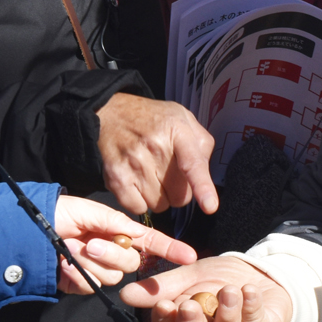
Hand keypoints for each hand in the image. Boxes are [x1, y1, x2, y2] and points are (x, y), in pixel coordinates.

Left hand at [52, 195, 197, 291]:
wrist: (26, 231)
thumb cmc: (58, 213)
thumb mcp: (91, 210)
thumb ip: (117, 223)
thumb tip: (136, 237)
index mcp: (118, 232)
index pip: (150, 243)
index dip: (170, 249)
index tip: (190, 257)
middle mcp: (111, 252)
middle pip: (131, 262)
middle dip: (112, 252)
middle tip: (90, 242)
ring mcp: (97, 270)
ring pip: (112, 277)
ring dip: (90, 262)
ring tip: (70, 247)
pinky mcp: (81, 284)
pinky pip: (91, 286)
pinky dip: (77, 274)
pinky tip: (64, 264)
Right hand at [96, 93, 218, 215]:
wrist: (111, 113)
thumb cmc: (152, 120)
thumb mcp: (183, 118)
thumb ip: (201, 145)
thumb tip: (204, 176)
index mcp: (176, 129)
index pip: (192, 163)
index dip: (202, 186)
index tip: (210, 206)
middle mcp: (155, 146)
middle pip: (179, 196)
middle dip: (178, 191)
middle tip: (168, 173)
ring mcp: (133, 162)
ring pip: (159, 205)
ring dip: (158, 196)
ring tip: (150, 174)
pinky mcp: (116, 177)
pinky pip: (138, 208)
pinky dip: (139, 201)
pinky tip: (136, 183)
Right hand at [121, 256, 292, 321]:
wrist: (259, 274)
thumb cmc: (220, 279)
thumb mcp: (188, 277)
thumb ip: (161, 287)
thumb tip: (125, 294)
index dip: (165, 320)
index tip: (163, 304)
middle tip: (190, 305)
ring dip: (226, 312)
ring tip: (228, 291)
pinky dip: (251, 307)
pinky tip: (248, 291)